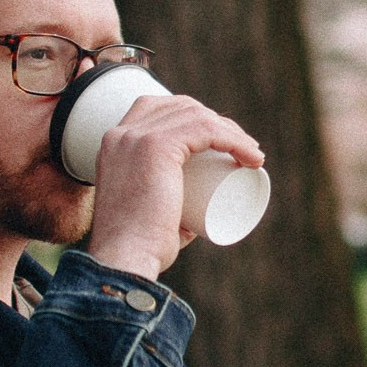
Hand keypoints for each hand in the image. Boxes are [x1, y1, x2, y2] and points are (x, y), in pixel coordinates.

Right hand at [86, 93, 265, 280]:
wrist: (125, 258)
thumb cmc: (140, 249)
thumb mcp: (149, 217)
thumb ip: (169, 214)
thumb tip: (195, 220)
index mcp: (114, 145)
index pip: (160, 109)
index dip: (195, 117)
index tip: (223, 144)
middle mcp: (121, 134)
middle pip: (180, 107)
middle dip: (217, 121)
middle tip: (242, 151)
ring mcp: (136, 137)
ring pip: (196, 116)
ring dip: (232, 131)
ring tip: (251, 155)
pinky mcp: (155, 146)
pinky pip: (205, 128)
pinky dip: (234, 139)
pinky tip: (252, 155)